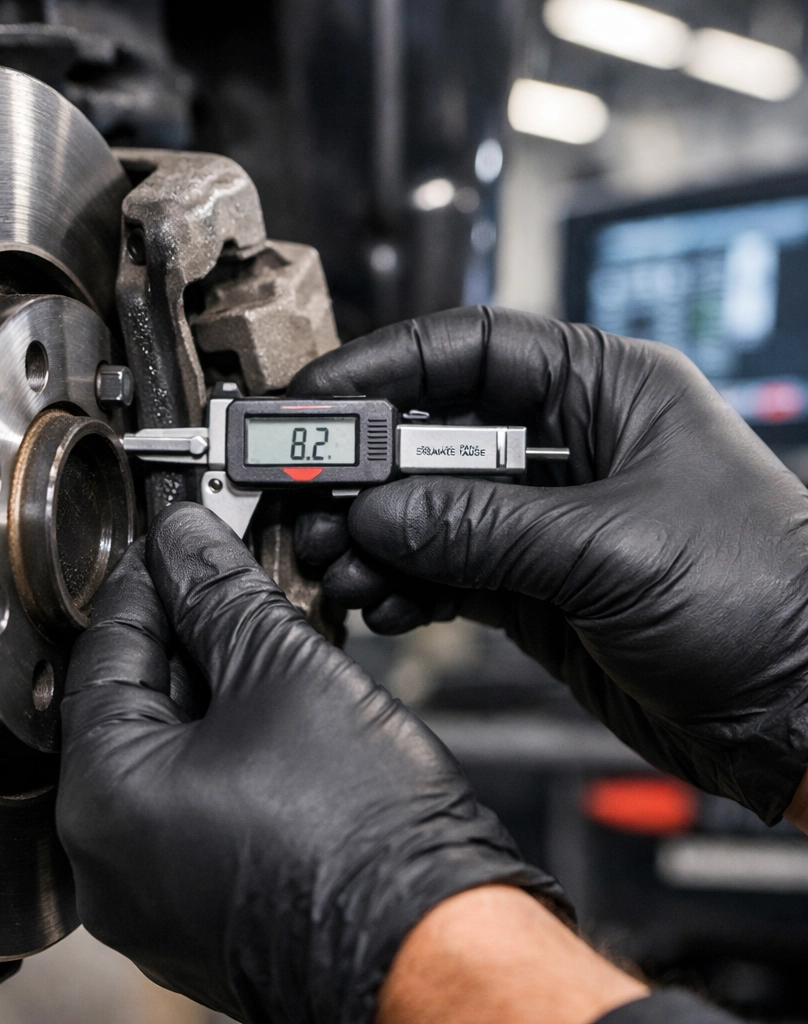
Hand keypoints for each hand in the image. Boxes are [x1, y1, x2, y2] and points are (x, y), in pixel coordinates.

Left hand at [56, 503, 568, 1023]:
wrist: (438, 953)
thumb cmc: (365, 841)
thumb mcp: (284, 673)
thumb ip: (221, 593)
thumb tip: (189, 543)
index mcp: (103, 801)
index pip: (104, 652)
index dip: (147, 581)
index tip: (176, 543)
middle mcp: (110, 862)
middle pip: (131, 705)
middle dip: (183, 632)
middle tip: (225, 580)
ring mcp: (156, 894)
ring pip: (167, 755)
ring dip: (209, 686)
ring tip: (259, 634)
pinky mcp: (203, 908)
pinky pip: (193, 803)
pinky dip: (223, 745)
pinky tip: (270, 706)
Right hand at [289, 306, 807, 824]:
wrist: (807, 713)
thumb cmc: (767, 601)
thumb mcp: (612, 548)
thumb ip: (482, 527)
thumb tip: (380, 514)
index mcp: (605, 391)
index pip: (471, 350)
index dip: (384, 366)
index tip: (317, 395)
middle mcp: (569, 448)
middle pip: (436, 435)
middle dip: (367, 471)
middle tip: (309, 502)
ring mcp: (546, 521)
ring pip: (430, 511)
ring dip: (377, 538)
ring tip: (338, 567)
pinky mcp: (534, 587)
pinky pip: (447, 571)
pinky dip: (406, 586)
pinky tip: (381, 604)